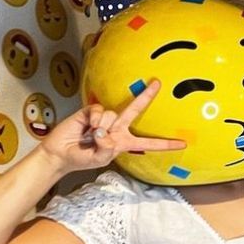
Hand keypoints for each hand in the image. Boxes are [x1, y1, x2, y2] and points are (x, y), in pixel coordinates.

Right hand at [40, 81, 184, 173]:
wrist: (60, 153)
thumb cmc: (81, 158)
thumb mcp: (99, 159)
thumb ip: (107, 149)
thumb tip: (107, 134)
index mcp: (124, 142)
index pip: (148, 143)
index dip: (165, 144)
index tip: (183, 144)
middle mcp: (118, 128)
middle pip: (135, 110)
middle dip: (146, 96)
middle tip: (158, 83)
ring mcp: (105, 118)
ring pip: (113, 115)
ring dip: (102, 128)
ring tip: (91, 136)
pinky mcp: (91, 111)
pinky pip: (100, 110)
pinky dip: (94, 120)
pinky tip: (87, 126)